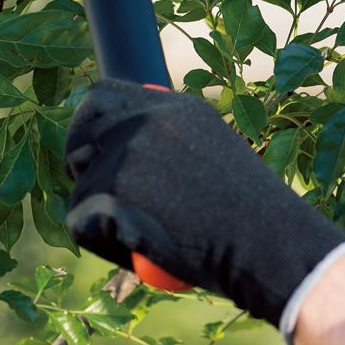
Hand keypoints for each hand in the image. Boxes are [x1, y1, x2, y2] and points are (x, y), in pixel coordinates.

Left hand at [63, 80, 344, 338]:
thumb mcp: (216, 155)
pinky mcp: (108, 190)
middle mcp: (144, 119)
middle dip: (79, 158)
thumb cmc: (252, 214)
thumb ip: (174, 144)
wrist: (265, 241)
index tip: (95, 147)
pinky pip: (82, 223)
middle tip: (97, 192)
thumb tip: (132, 155)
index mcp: (174, 106)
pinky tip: (144, 250)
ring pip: (82, 187)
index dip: (94, 121)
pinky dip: (104, 245)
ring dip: (101, 217)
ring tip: (151, 236)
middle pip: (80, 127)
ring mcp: (124, 152)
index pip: (105, 93)